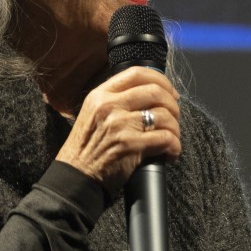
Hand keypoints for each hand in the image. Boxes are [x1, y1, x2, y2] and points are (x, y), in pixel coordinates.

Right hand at [55, 66, 180, 195]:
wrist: (75, 178)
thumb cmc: (86, 149)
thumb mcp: (93, 114)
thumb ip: (114, 101)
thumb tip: (147, 95)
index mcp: (100, 94)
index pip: (136, 73)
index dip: (160, 79)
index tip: (170, 91)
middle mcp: (109, 105)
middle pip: (155, 91)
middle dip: (173, 104)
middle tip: (175, 117)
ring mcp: (120, 124)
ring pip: (164, 115)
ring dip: (175, 128)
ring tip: (173, 138)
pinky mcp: (130, 145)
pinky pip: (165, 139)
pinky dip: (174, 146)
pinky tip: (170, 153)